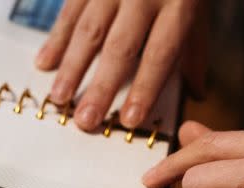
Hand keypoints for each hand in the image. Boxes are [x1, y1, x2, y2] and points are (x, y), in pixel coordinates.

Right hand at [37, 0, 205, 131]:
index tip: (129, 120)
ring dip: (72, 66)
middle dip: (101, 86)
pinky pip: (71, 9)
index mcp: (179, 5)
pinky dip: (56, 37)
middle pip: (120, 46)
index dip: (144, 88)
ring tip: (60, 98)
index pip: (160, 54)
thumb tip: (197, 94)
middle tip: (85, 120)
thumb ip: (195, 51)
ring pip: (89, 29)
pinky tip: (45, 63)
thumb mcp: (198, 11)